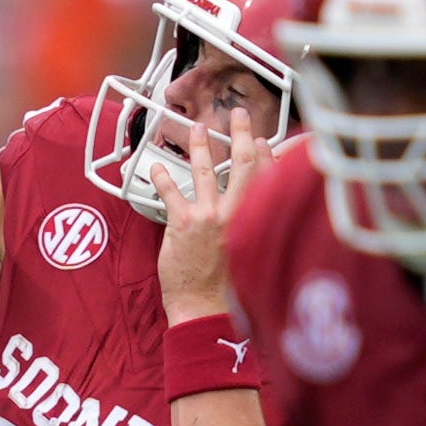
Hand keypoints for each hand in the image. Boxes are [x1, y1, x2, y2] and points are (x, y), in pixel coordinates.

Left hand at [152, 107, 268, 321]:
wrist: (207, 311)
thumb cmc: (230, 289)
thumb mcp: (252, 253)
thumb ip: (255, 227)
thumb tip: (257, 212)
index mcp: (257, 220)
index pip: (268, 178)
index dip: (267, 155)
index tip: (263, 140)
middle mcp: (237, 214)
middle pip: (244, 165)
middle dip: (241, 135)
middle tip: (238, 114)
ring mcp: (210, 217)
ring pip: (206, 171)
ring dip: (201, 145)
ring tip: (195, 127)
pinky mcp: (183, 224)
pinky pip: (171, 192)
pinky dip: (162, 177)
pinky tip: (157, 166)